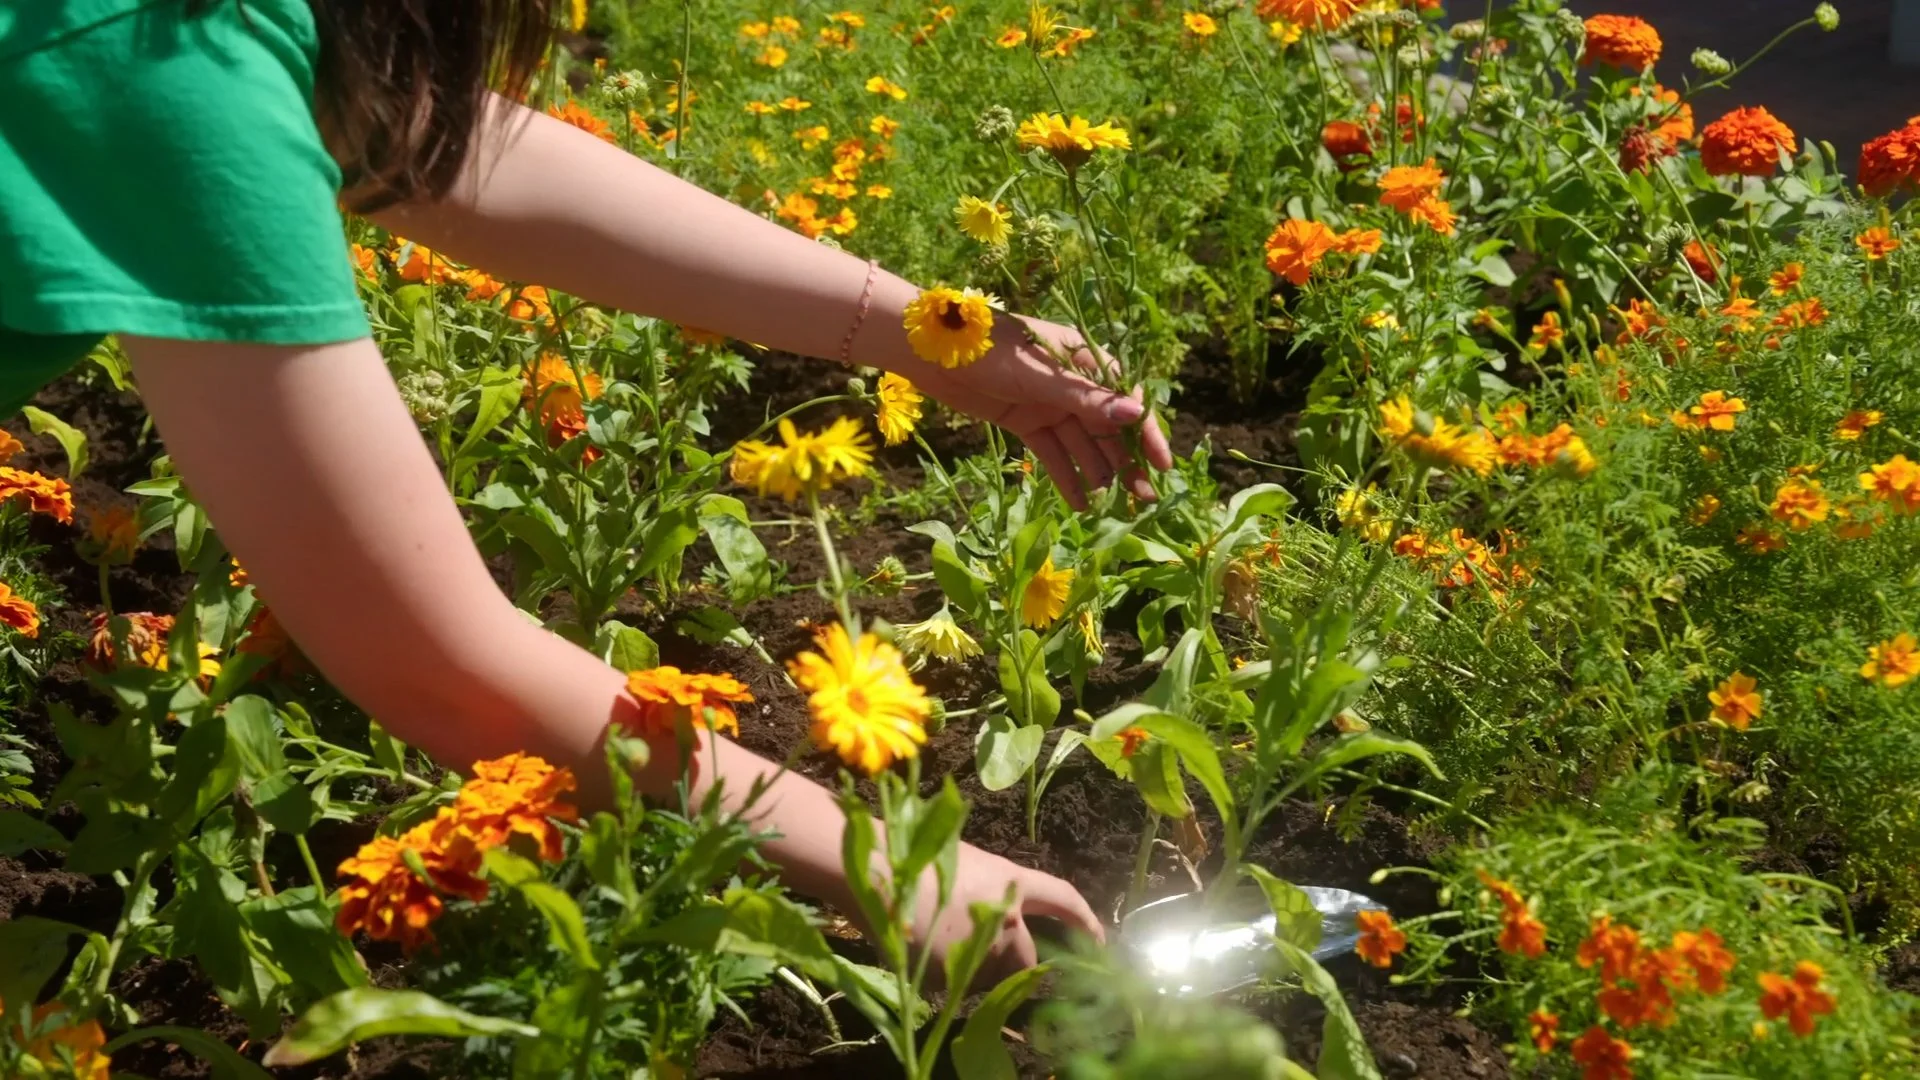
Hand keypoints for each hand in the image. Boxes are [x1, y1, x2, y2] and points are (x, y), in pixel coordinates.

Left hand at [895, 315, 1174, 511]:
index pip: (1124, 399)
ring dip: (1098, 474)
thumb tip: (1133, 414)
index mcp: (1082, 358)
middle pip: (1106, 427)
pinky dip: (1065, 476)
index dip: (1144, 432)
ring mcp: (1047, 404)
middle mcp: (1070, 382)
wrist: (932, 351)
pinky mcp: (1024, 421)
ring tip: (1114, 509)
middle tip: (1143, 499)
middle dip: (1126, 462)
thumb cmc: (989, 348)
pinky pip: (1051, 452)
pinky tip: (1081, 504)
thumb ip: (1085, 399)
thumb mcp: (1040, 377)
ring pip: (1080, 444)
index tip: (1161, 464)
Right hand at [912, 841, 1105, 987]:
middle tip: (979, 944)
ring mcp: (980, 951)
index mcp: (1011, 883)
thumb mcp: (965, 864)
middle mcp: (1006, 920)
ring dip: (974, 967)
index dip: (1083, 919)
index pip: (1062, 899)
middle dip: (1011, 959)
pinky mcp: (950, 976)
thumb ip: (991, 894)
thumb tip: (998, 920)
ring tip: (938, 936)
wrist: (877, 869)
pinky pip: (954, 984)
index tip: (1100, 940)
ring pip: (987, 975)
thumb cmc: (916, 851)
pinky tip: (921, 946)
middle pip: (1025, 958)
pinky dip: (943, 974)